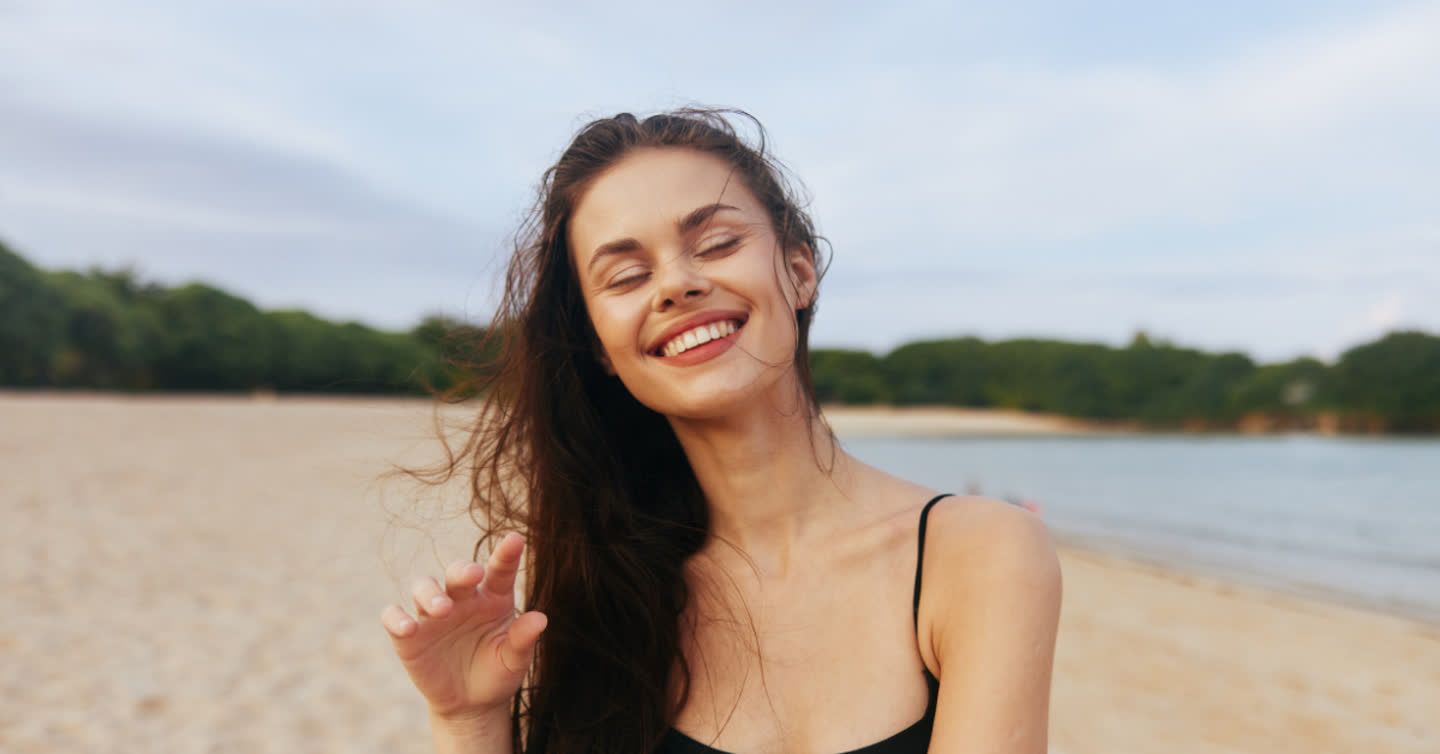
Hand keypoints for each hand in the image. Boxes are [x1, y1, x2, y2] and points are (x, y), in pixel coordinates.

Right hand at [381, 532, 547, 722]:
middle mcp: (462, 599)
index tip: (516, 539)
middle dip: (462, 570)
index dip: (507, 554)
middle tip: (472, 574)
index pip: (500, 571)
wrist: (470, 705)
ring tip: (442, 609)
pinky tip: (408, 628)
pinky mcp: (409, 635)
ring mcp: (433, 614)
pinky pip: (393, 617)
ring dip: (431, 593)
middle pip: (457, 573)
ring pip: (424, 586)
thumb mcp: (514, 660)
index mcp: (493, 598)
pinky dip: (396, 618)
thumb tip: (541, 619)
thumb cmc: (497, 674)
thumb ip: (523, 639)